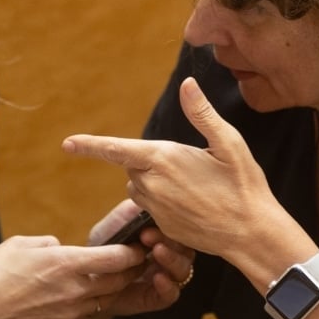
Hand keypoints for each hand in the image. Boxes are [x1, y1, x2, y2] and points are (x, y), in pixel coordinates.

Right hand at [0, 235, 144, 318]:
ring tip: (108, 276)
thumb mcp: (20, 244)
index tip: (137, 245)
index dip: (133, 251)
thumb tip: (61, 247)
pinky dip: (88, 303)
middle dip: (130, 270)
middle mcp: (74, 290)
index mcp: (66, 263)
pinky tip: (78, 294)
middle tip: (132, 260)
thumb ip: (49, 244)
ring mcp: (69, 313)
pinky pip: (85, 313)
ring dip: (111, 288)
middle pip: (119, 281)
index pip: (117, 258)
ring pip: (105, 299)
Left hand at [63, 77, 282, 258]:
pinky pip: (152, 207)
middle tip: (191, 167)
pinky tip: (195, 204)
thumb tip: (188, 85)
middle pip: (134, 166)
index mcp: (163, 159)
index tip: (67, 144)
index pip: (116, 149)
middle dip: (153, 161)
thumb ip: (202, 113)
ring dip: (157, 182)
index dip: (89, 145)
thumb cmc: (243, 185)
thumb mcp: (228, 143)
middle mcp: (152, 185)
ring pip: (141, 187)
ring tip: (195, 186)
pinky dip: (166, 201)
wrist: (251, 233)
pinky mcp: (162, 227)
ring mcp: (155, 209)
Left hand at [86, 199, 195, 315]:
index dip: (172, 225)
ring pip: (184, 271)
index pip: (182, 229)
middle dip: (173, 243)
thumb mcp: (119, 220)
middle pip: (187, 249)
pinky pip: (172, 294)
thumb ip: (137, 209)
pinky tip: (158, 277)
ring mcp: (165, 277)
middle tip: (150, 237)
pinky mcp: (156, 297)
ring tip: (156, 253)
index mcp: (164, 235)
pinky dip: (168, 286)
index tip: (151, 225)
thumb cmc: (104, 243)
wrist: (87, 273)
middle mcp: (169, 255)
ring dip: (172, 261)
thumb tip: (155, 196)